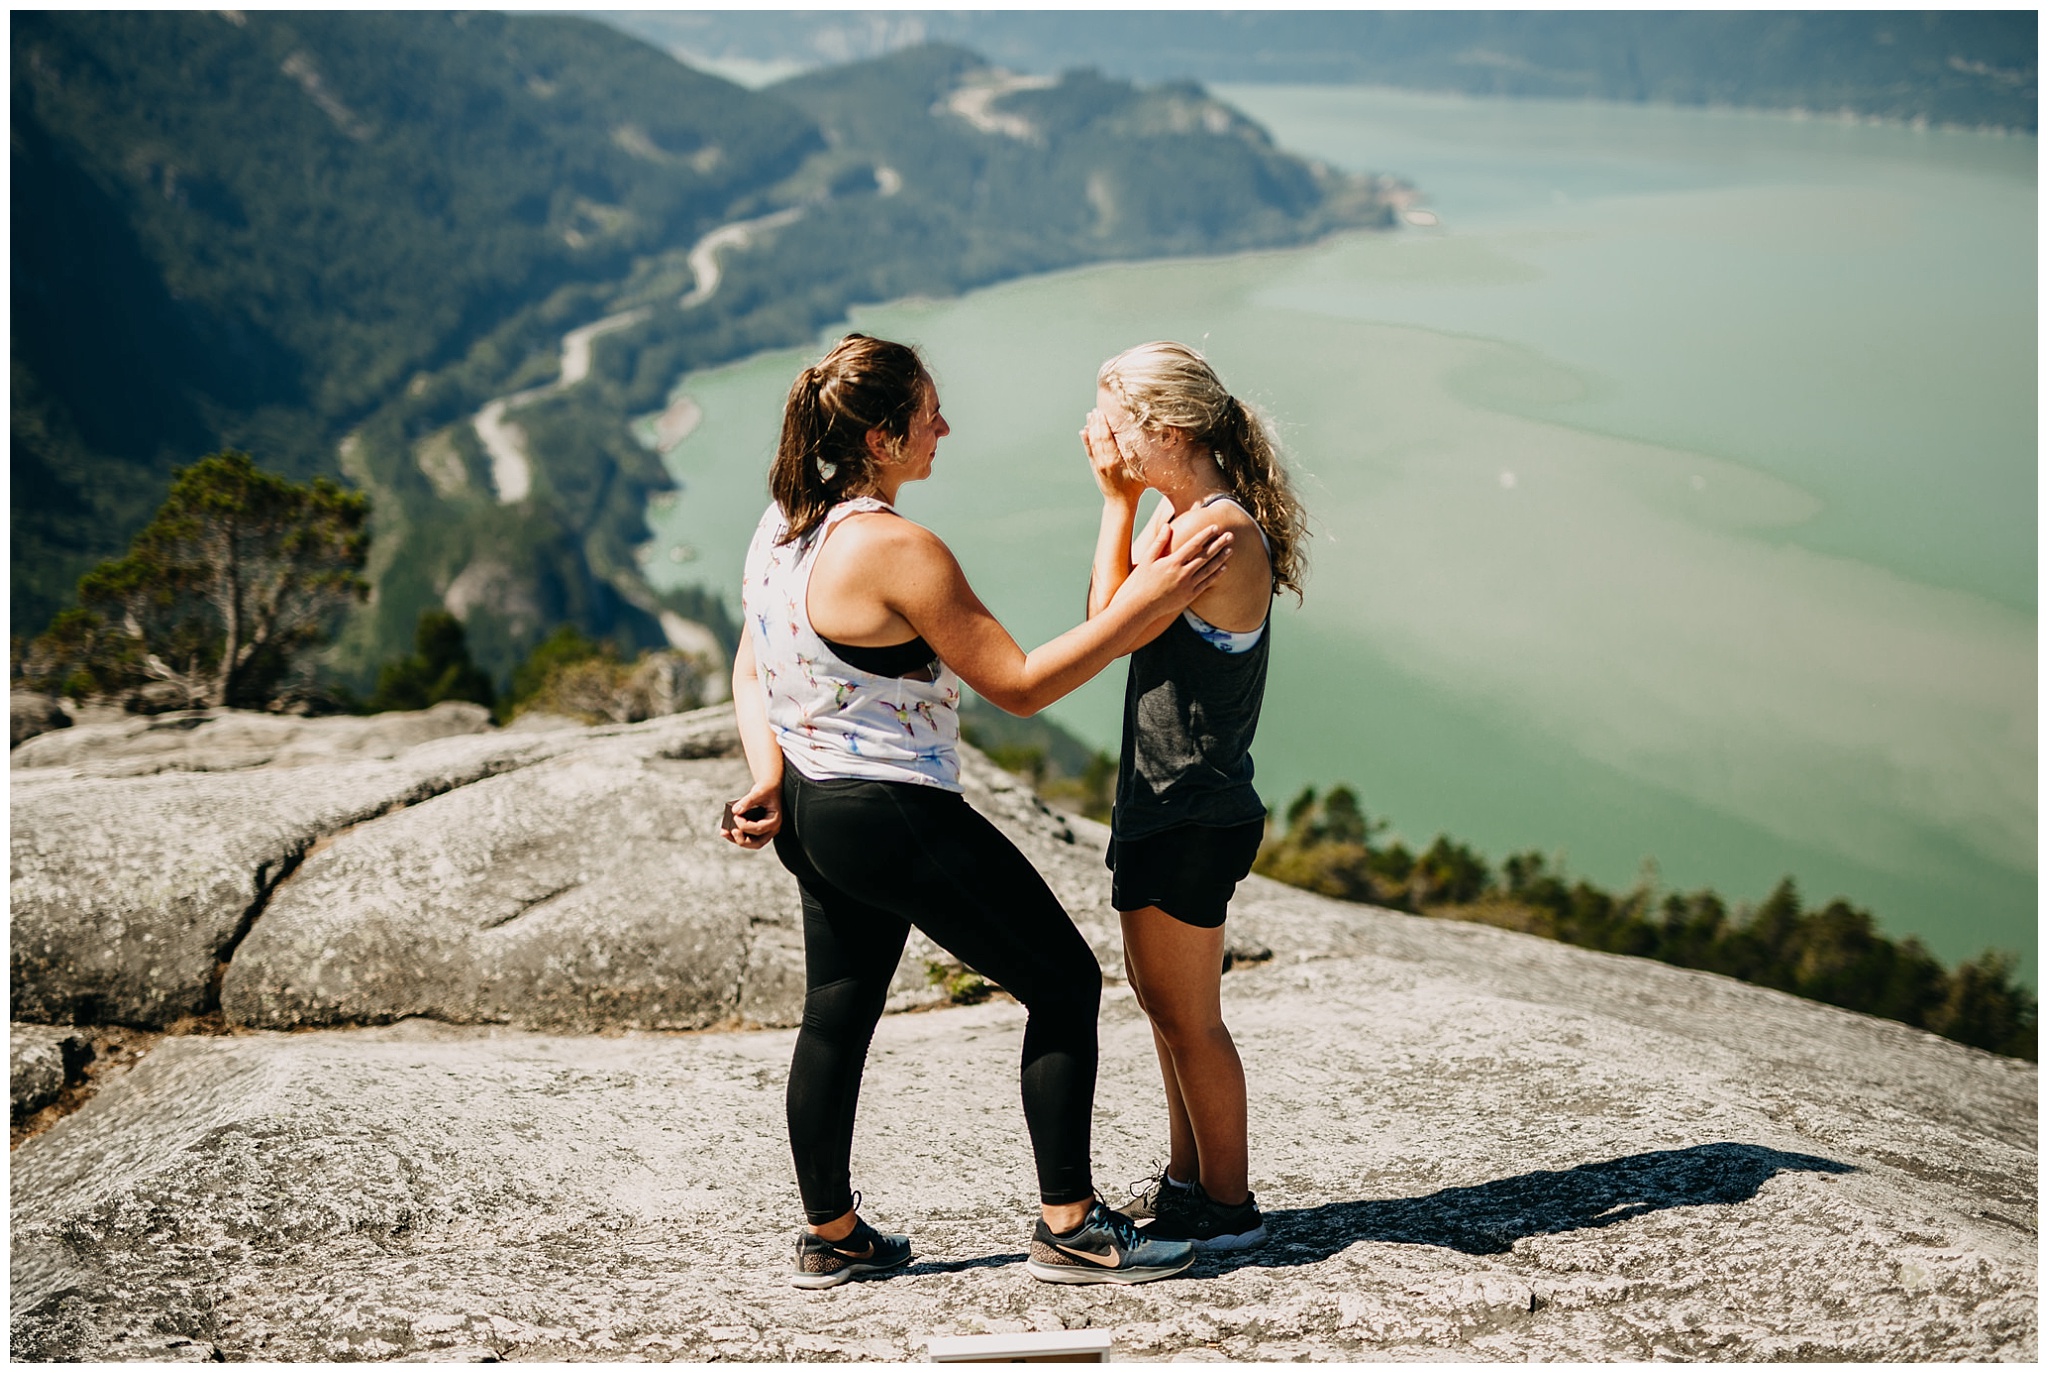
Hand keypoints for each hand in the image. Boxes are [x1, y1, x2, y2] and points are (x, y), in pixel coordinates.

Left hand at [719, 774, 781, 848]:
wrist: (769, 787)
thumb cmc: (767, 789)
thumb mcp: (759, 791)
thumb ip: (748, 800)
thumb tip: (734, 811)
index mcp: (774, 821)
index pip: (759, 829)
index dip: (745, 825)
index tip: (735, 816)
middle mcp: (771, 829)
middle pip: (757, 843)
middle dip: (742, 840)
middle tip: (732, 831)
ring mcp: (764, 831)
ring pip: (751, 843)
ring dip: (736, 839)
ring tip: (724, 833)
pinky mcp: (756, 830)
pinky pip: (746, 838)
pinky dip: (735, 836)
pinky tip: (725, 831)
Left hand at [1082, 409, 1145, 503]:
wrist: (1120, 503)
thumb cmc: (1134, 488)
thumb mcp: (1139, 472)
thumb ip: (1134, 456)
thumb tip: (1132, 439)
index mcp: (1113, 461)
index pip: (1107, 439)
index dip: (1103, 425)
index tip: (1102, 413)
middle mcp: (1103, 462)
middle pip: (1098, 438)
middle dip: (1096, 423)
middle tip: (1095, 410)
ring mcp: (1097, 465)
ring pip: (1092, 443)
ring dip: (1091, 428)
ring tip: (1090, 416)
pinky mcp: (1095, 467)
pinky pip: (1089, 451)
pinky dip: (1086, 440)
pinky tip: (1084, 431)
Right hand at [1115, 521, 1231, 616]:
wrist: (1140, 607)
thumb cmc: (1141, 582)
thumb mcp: (1147, 559)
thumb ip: (1159, 542)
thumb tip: (1167, 525)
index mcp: (1173, 562)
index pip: (1193, 544)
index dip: (1205, 535)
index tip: (1215, 527)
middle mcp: (1183, 573)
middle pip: (1205, 556)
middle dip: (1219, 544)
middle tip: (1230, 535)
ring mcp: (1187, 586)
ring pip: (1209, 570)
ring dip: (1221, 559)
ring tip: (1230, 550)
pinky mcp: (1189, 596)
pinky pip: (1206, 584)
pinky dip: (1216, 575)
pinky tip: (1223, 568)